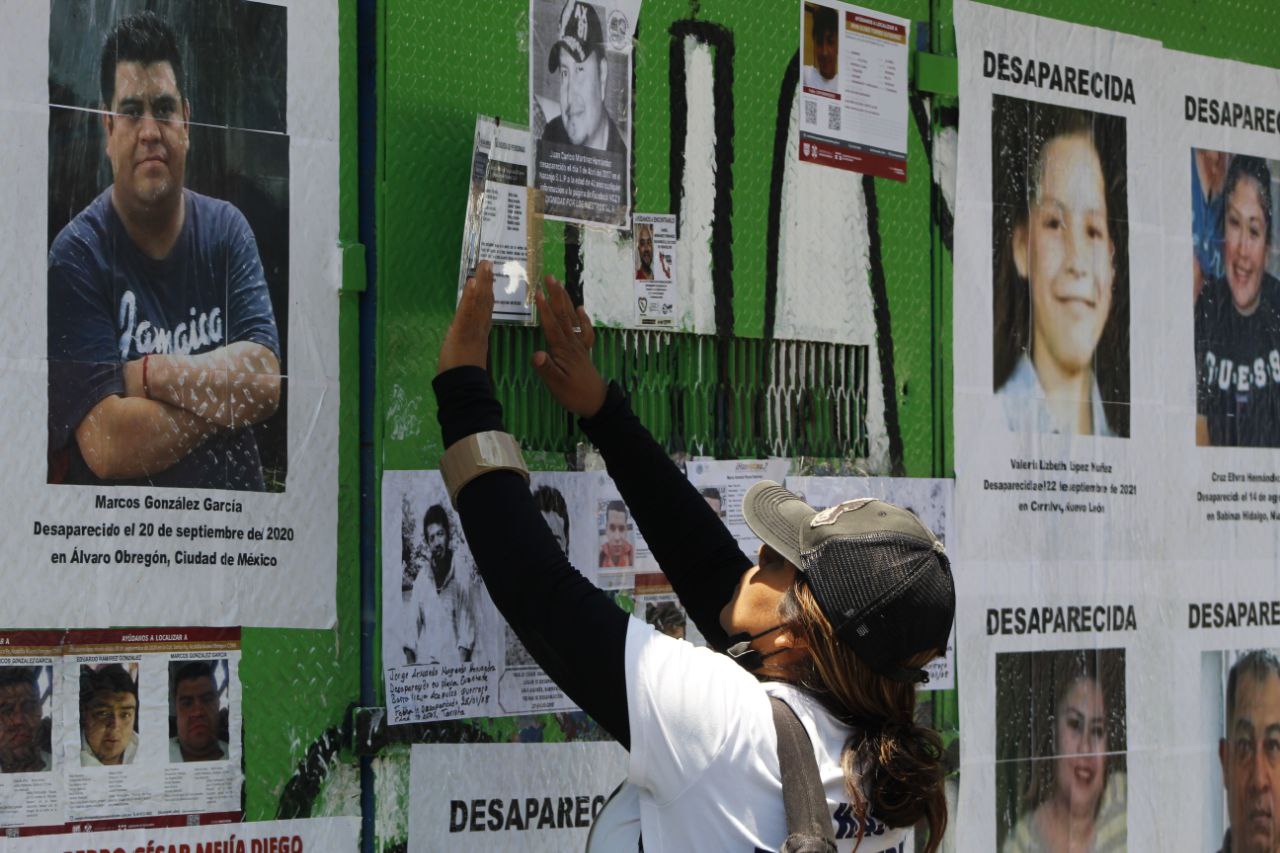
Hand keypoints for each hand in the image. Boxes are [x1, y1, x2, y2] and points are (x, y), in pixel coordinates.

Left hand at [438, 261, 495, 373]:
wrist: (463, 388)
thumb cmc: (464, 377)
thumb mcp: (467, 357)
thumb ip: (468, 346)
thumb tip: (466, 339)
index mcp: (481, 335)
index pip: (486, 311)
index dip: (488, 294)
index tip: (489, 279)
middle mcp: (480, 330)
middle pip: (486, 302)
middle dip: (487, 282)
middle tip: (488, 263)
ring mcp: (473, 330)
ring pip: (479, 303)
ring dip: (482, 283)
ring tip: (484, 265)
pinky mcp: (463, 332)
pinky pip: (467, 312)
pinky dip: (470, 297)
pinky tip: (472, 283)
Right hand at [532, 276, 606, 417]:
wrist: (597, 402)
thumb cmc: (573, 394)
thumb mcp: (556, 384)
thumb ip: (546, 368)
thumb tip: (535, 354)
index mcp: (563, 350)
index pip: (552, 326)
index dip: (544, 309)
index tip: (537, 292)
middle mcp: (572, 343)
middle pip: (564, 315)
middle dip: (556, 296)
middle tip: (550, 278)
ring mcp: (579, 346)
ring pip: (573, 318)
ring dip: (566, 301)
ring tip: (560, 285)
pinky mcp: (584, 351)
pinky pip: (584, 330)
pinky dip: (583, 318)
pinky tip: (581, 308)